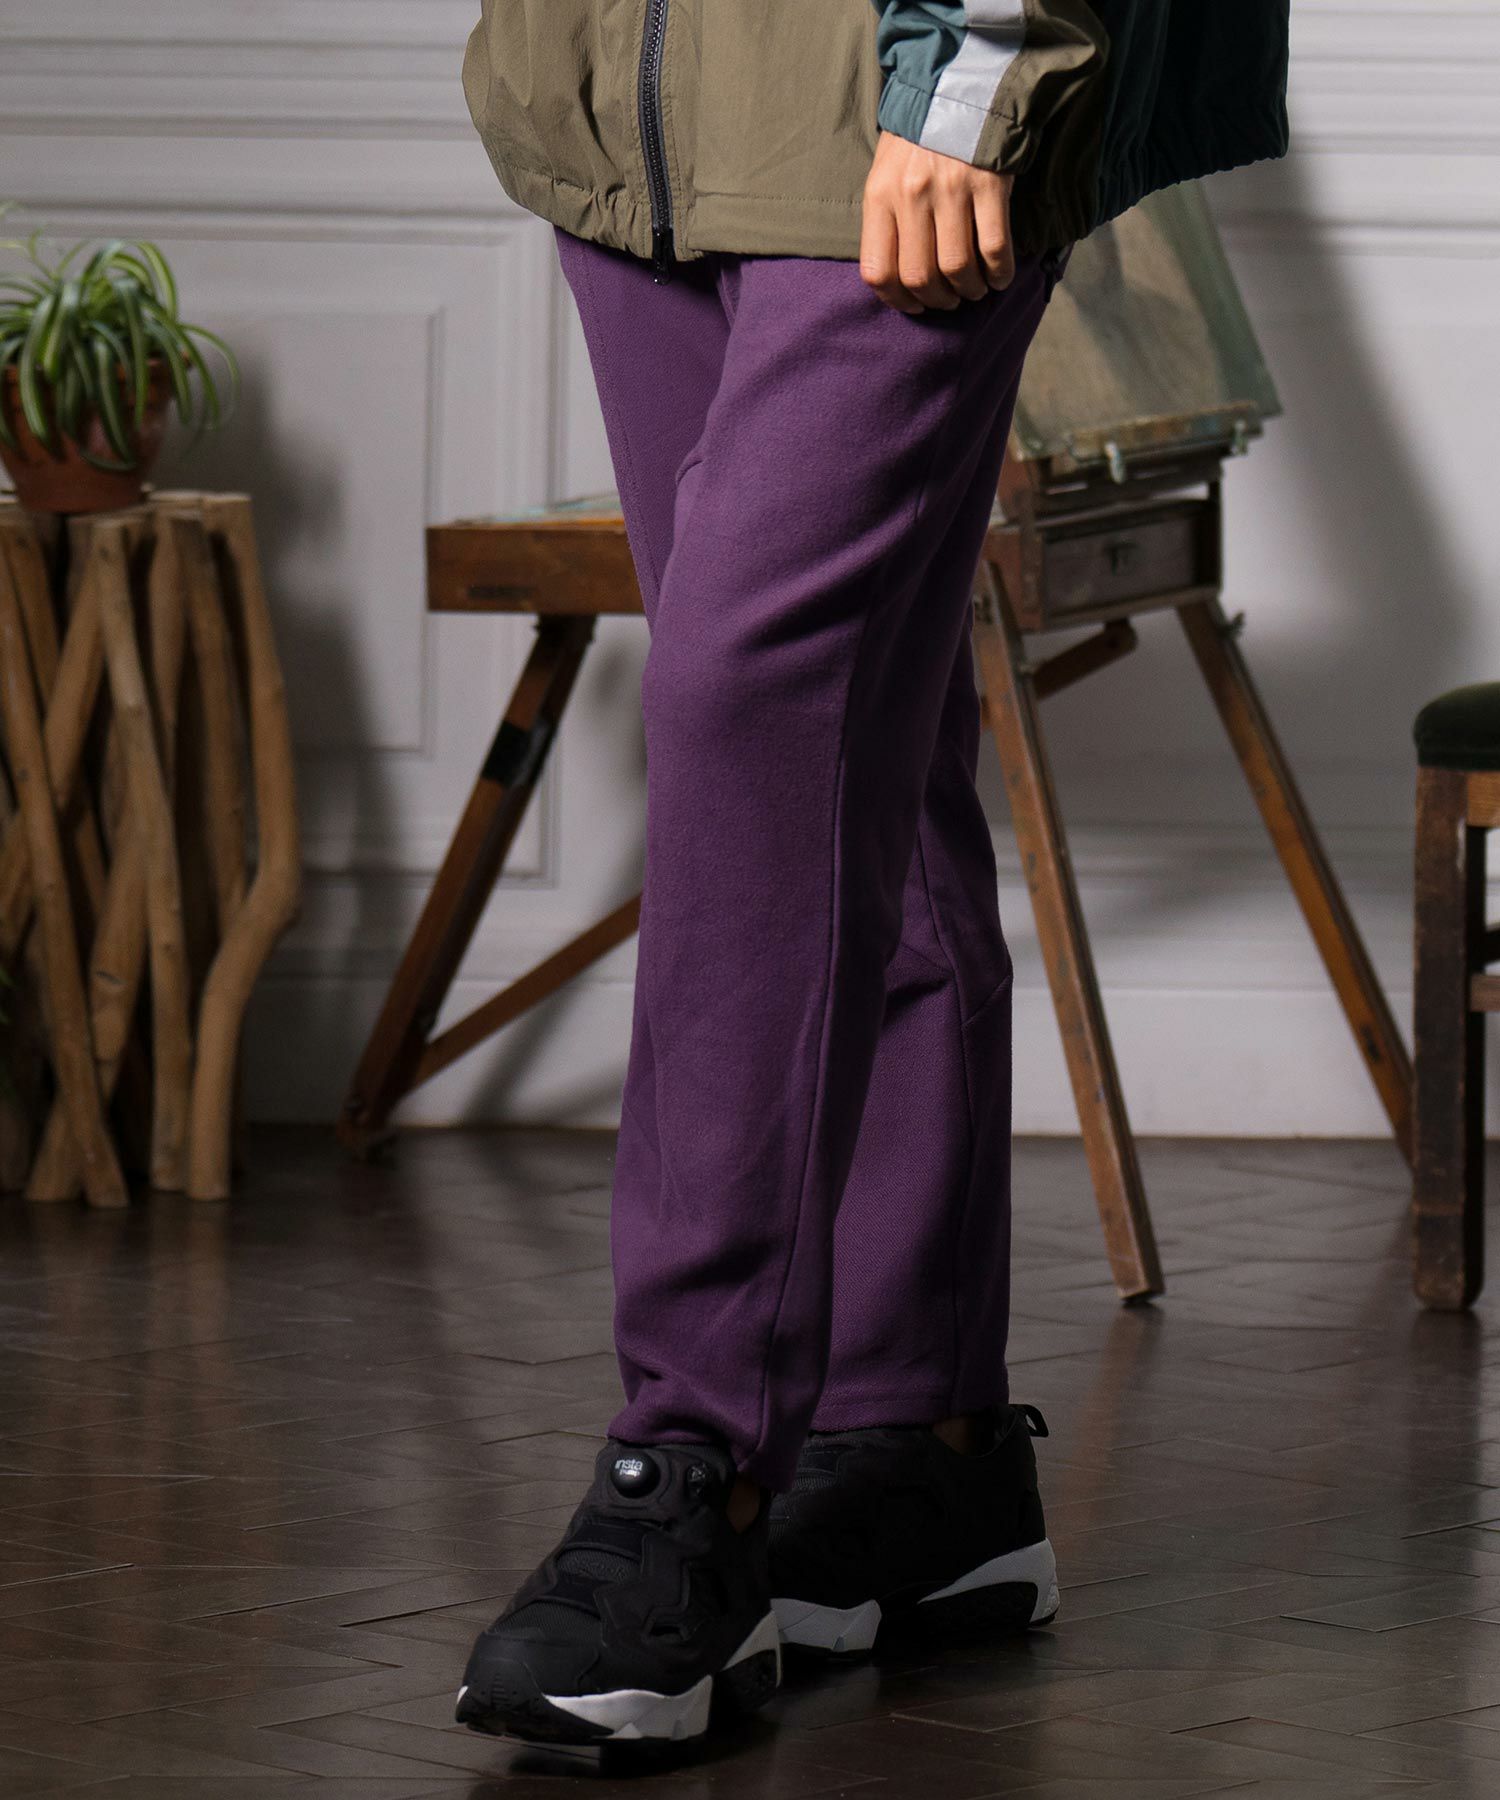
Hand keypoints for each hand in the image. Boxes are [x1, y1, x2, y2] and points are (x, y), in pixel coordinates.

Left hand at [860, 132, 1014, 315]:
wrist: (960, 85)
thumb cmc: (920, 138)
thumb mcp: (887, 173)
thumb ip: (888, 220)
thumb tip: (898, 277)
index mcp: (880, 196)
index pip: (878, 271)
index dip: (897, 301)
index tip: (915, 305)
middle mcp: (912, 195)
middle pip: (920, 276)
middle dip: (937, 300)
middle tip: (949, 300)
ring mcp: (951, 189)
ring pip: (957, 268)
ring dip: (969, 290)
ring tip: (974, 289)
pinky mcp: (988, 184)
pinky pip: (995, 247)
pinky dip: (999, 272)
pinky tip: (1000, 277)